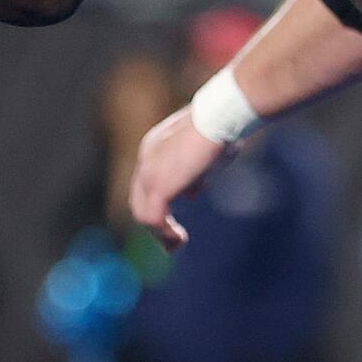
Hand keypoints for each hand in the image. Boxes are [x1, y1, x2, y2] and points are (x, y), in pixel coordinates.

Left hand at [128, 108, 231, 250]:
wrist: (220, 116)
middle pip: (140, 199)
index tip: (175, 218)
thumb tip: (191, 193)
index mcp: (155, 148)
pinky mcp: (160, 185)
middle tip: (173, 239)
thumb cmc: (221, 129)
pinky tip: (178, 240)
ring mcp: (150, 172)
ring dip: (159, 232)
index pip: (148, 183)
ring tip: (176, 244)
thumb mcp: (205, 155)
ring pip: (143, 212)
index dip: (160, 203)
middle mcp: (147, 158)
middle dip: (156, 221)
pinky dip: (163, 233)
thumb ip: (195, 174)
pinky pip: (152, 218)